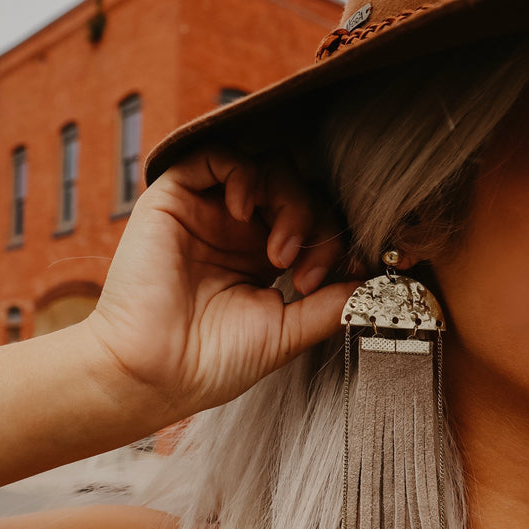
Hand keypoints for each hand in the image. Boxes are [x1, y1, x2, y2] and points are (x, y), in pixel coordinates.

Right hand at [84, 147, 357, 424]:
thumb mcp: (287, 331)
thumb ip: (330, 303)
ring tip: (278, 253)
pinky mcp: (175, 198)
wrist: (154, 373)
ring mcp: (208, 213)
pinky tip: (245, 213)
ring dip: (288, 202)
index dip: (335, 242)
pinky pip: (216, 154)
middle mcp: (237, 231)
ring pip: (268, 169)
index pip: (316, 222)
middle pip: (298, 190)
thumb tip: (375, 281)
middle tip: (303, 274)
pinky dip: (244, 174)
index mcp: (262, 260)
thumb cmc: (211, 363)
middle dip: (316, 225)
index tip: (340, 278)